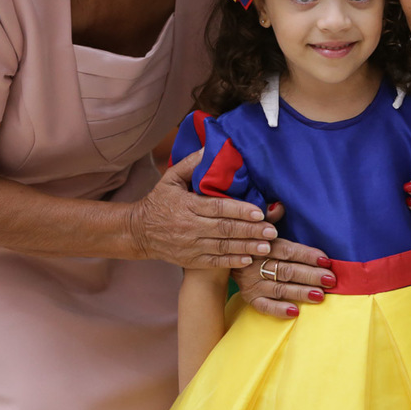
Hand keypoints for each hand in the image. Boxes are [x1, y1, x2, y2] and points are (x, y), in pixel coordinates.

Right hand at [129, 150, 275, 268]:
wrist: (139, 231)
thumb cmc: (159, 201)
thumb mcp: (171, 178)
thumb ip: (192, 163)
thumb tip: (211, 147)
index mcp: (187, 205)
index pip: (217, 207)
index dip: (239, 210)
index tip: (259, 212)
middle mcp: (189, 227)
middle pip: (224, 229)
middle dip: (250, 230)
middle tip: (271, 231)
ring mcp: (190, 245)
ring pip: (223, 247)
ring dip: (246, 247)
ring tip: (266, 246)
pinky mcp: (191, 260)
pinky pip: (214, 262)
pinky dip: (232, 261)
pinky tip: (248, 259)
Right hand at [232, 201, 335, 318]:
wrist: (225, 255)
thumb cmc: (252, 239)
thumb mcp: (258, 226)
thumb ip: (271, 218)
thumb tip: (279, 205)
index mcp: (262, 244)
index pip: (287, 250)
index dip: (307, 255)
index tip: (325, 260)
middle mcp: (256, 264)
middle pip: (286, 270)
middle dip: (310, 275)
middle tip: (330, 280)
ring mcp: (252, 282)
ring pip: (279, 288)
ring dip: (300, 292)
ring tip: (319, 295)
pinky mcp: (249, 297)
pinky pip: (264, 306)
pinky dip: (278, 310)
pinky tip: (294, 311)